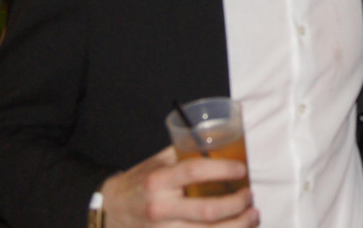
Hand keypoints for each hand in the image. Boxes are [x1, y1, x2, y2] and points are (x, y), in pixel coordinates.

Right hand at [102, 146, 258, 227]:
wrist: (109, 213)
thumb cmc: (138, 184)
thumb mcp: (157, 163)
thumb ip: (184, 154)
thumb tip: (218, 143)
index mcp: (159, 181)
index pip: (195, 171)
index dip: (223, 169)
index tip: (242, 169)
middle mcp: (161, 208)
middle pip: (208, 210)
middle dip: (237, 204)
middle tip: (250, 196)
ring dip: (237, 226)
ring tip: (253, 216)